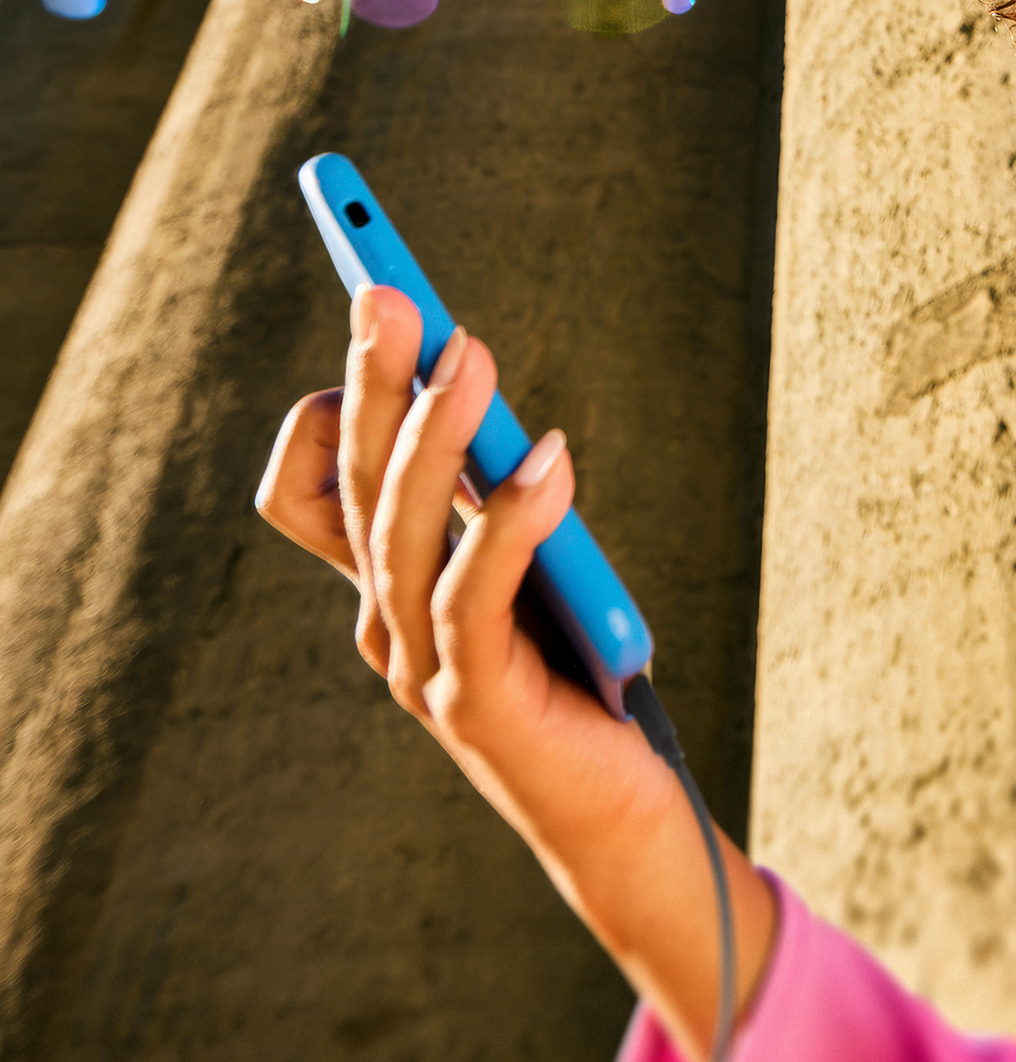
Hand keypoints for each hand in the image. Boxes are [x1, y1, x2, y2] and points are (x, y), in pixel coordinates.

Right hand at [256, 285, 773, 1051]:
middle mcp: (383, 622)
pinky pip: (476, 595)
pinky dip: (511, 519)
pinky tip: (552, 457)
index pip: (313, 488)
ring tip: (474, 351)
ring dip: (434, 432)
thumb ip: (490, 494)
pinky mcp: (476, 702)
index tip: (379, 307)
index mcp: (386, 583)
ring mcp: (420, 667)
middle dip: (370, 380)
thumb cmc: (578, 668)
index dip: (334, 405)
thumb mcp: (525, 560)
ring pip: (402, 530)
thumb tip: (473, 379)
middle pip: (355, 484)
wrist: (620, 808)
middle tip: (390, 289)